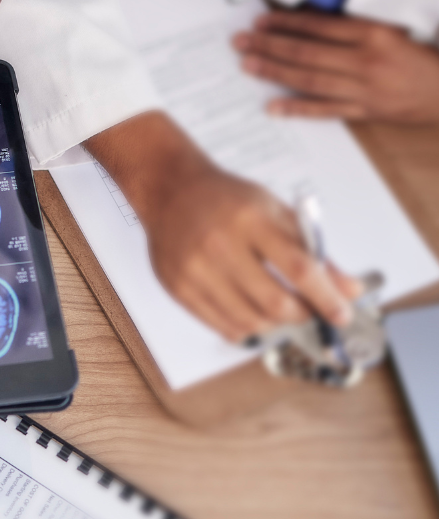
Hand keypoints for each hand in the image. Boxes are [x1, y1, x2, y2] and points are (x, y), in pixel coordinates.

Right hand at [85, 112, 359, 341]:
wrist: (170, 189)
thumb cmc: (226, 199)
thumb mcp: (274, 210)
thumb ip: (313, 250)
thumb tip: (349, 290)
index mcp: (249, 218)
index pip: (298, 268)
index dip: (326, 297)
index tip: (342, 314)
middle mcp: (218, 243)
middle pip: (275, 301)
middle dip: (302, 314)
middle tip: (309, 310)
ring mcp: (195, 268)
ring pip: (250, 320)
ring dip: (275, 323)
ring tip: (278, 309)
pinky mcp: (177, 287)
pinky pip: (222, 326)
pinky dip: (246, 328)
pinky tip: (251, 312)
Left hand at [233, 10, 438, 121]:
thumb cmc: (421, 55)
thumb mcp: (392, 31)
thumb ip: (353, 29)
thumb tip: (307, 25)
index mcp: (373, 34)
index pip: (319, 26)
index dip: (286, 23)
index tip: (260, 21)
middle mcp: (365, 61)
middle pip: (307, 53)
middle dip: (269, 46)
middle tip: (239, 42)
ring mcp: (364, 89)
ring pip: (310, 80)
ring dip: (274, 73)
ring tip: (247, 66)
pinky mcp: (366, 112)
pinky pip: (325, 110)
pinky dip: (297, 109)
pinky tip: (271, 107)